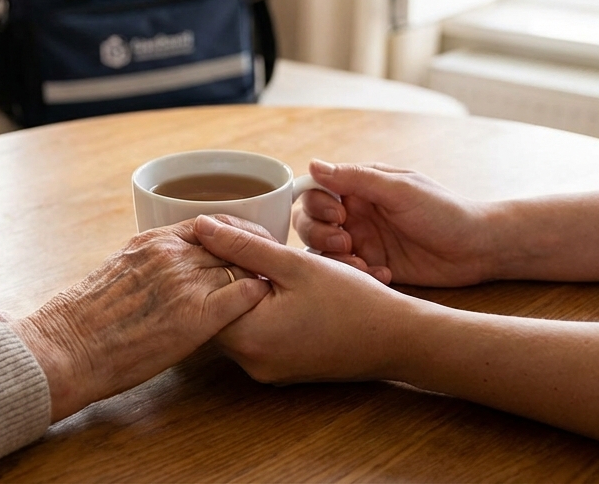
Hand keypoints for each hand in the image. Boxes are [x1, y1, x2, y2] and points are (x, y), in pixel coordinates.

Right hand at [10, 215, 270, 421]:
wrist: (67, 348)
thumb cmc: (83, 320)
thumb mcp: (117, 272)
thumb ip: (148, 264)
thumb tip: (164, 271)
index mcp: (152, 241)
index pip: (212, 225)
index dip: (238, 235)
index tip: (252, 243)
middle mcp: (171, 254)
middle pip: (232, 244)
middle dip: (255, 253)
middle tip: (274, 263)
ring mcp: (184, 283)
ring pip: (240, 267)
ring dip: (259, 275)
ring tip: (276, 286)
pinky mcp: (195, 316)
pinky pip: (242, 295)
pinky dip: (256, 297)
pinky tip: (263, 305)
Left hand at [194, 215, 417, 384]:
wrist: (397, 340)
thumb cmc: (352, 301)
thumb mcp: (295, 264)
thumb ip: (244, 245)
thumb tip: (201, 227)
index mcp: (248, 337)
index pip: (202, 297)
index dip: (209, 263)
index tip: (224, 240)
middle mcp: (250, 362)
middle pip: (216, 313)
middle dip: (226, 278)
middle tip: (244, 248)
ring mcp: (264, 371)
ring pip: (236, 324)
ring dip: (243, 294)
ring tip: (265, 267)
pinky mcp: (279, 371)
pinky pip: (255, 337)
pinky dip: (260, 313)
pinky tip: (280, 291)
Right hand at [294, 160, 490, 286]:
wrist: (477, 248)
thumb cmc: (444, 210)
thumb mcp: (399, 189)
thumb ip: (355, 178)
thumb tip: (312, 165)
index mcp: (361, 187)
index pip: (316, 191)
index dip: (317, 204)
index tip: (339, 214)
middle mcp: (357, 213)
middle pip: (310, 222)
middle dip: (320, 234)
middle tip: (346, 242)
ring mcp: (364, 241)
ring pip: (323, 251)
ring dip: (335, 259)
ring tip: (361, 262)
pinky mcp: (374, 266)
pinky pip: (348, 274)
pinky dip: (359, 276)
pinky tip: (384, 274)